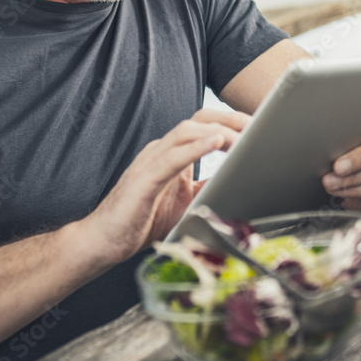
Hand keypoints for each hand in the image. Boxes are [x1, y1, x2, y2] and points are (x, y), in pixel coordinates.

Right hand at [83, 109, 249, 262]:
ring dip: (217, 130)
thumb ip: (207, 189)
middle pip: (199, 120)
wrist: (103, 241)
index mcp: (172, 155)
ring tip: (242, 134)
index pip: (204, 126)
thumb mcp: (185, 203)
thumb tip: (238, 183)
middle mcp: (162, 151)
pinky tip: (215, 142)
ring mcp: (151, 162)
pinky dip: (196, 147)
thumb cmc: (140, 221)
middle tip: (257, 125)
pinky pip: (172, 157)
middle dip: (229, 118)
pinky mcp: (144, 179)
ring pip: (186, 132)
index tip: (258, 128)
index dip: (231, 122)